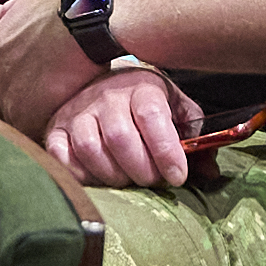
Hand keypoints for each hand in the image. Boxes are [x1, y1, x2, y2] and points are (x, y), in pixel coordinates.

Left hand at [0, 0, 93, 133]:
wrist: (89, 13)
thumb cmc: (69, 3)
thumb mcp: (31, 3)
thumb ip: (9, 13)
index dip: (3, 99)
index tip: (22, 103)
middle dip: (20, 115)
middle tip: (45, 117)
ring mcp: (8, 96)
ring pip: (19, 124)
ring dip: (38, 126)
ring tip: (62, 125)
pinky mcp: (28, 114)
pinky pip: (37, 135)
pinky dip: (53, 134)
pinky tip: (71, 128)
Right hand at [43, 62, 198, 192]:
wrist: (102, 83)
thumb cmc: (145, 104)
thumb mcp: (175, 110)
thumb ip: (194, 138)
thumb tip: (210, 172)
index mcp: (141, 87)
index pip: (152, 116)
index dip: (166, 150)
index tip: (177, 176)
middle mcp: (106, 96)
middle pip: (121, 138)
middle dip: (142, 170)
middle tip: (152, 181)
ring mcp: (77, 112)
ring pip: (91, 149)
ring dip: (113, 175)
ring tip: (127, 181)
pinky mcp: (55, 128)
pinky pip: (62, 156)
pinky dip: (80, 174)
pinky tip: (97, 177)